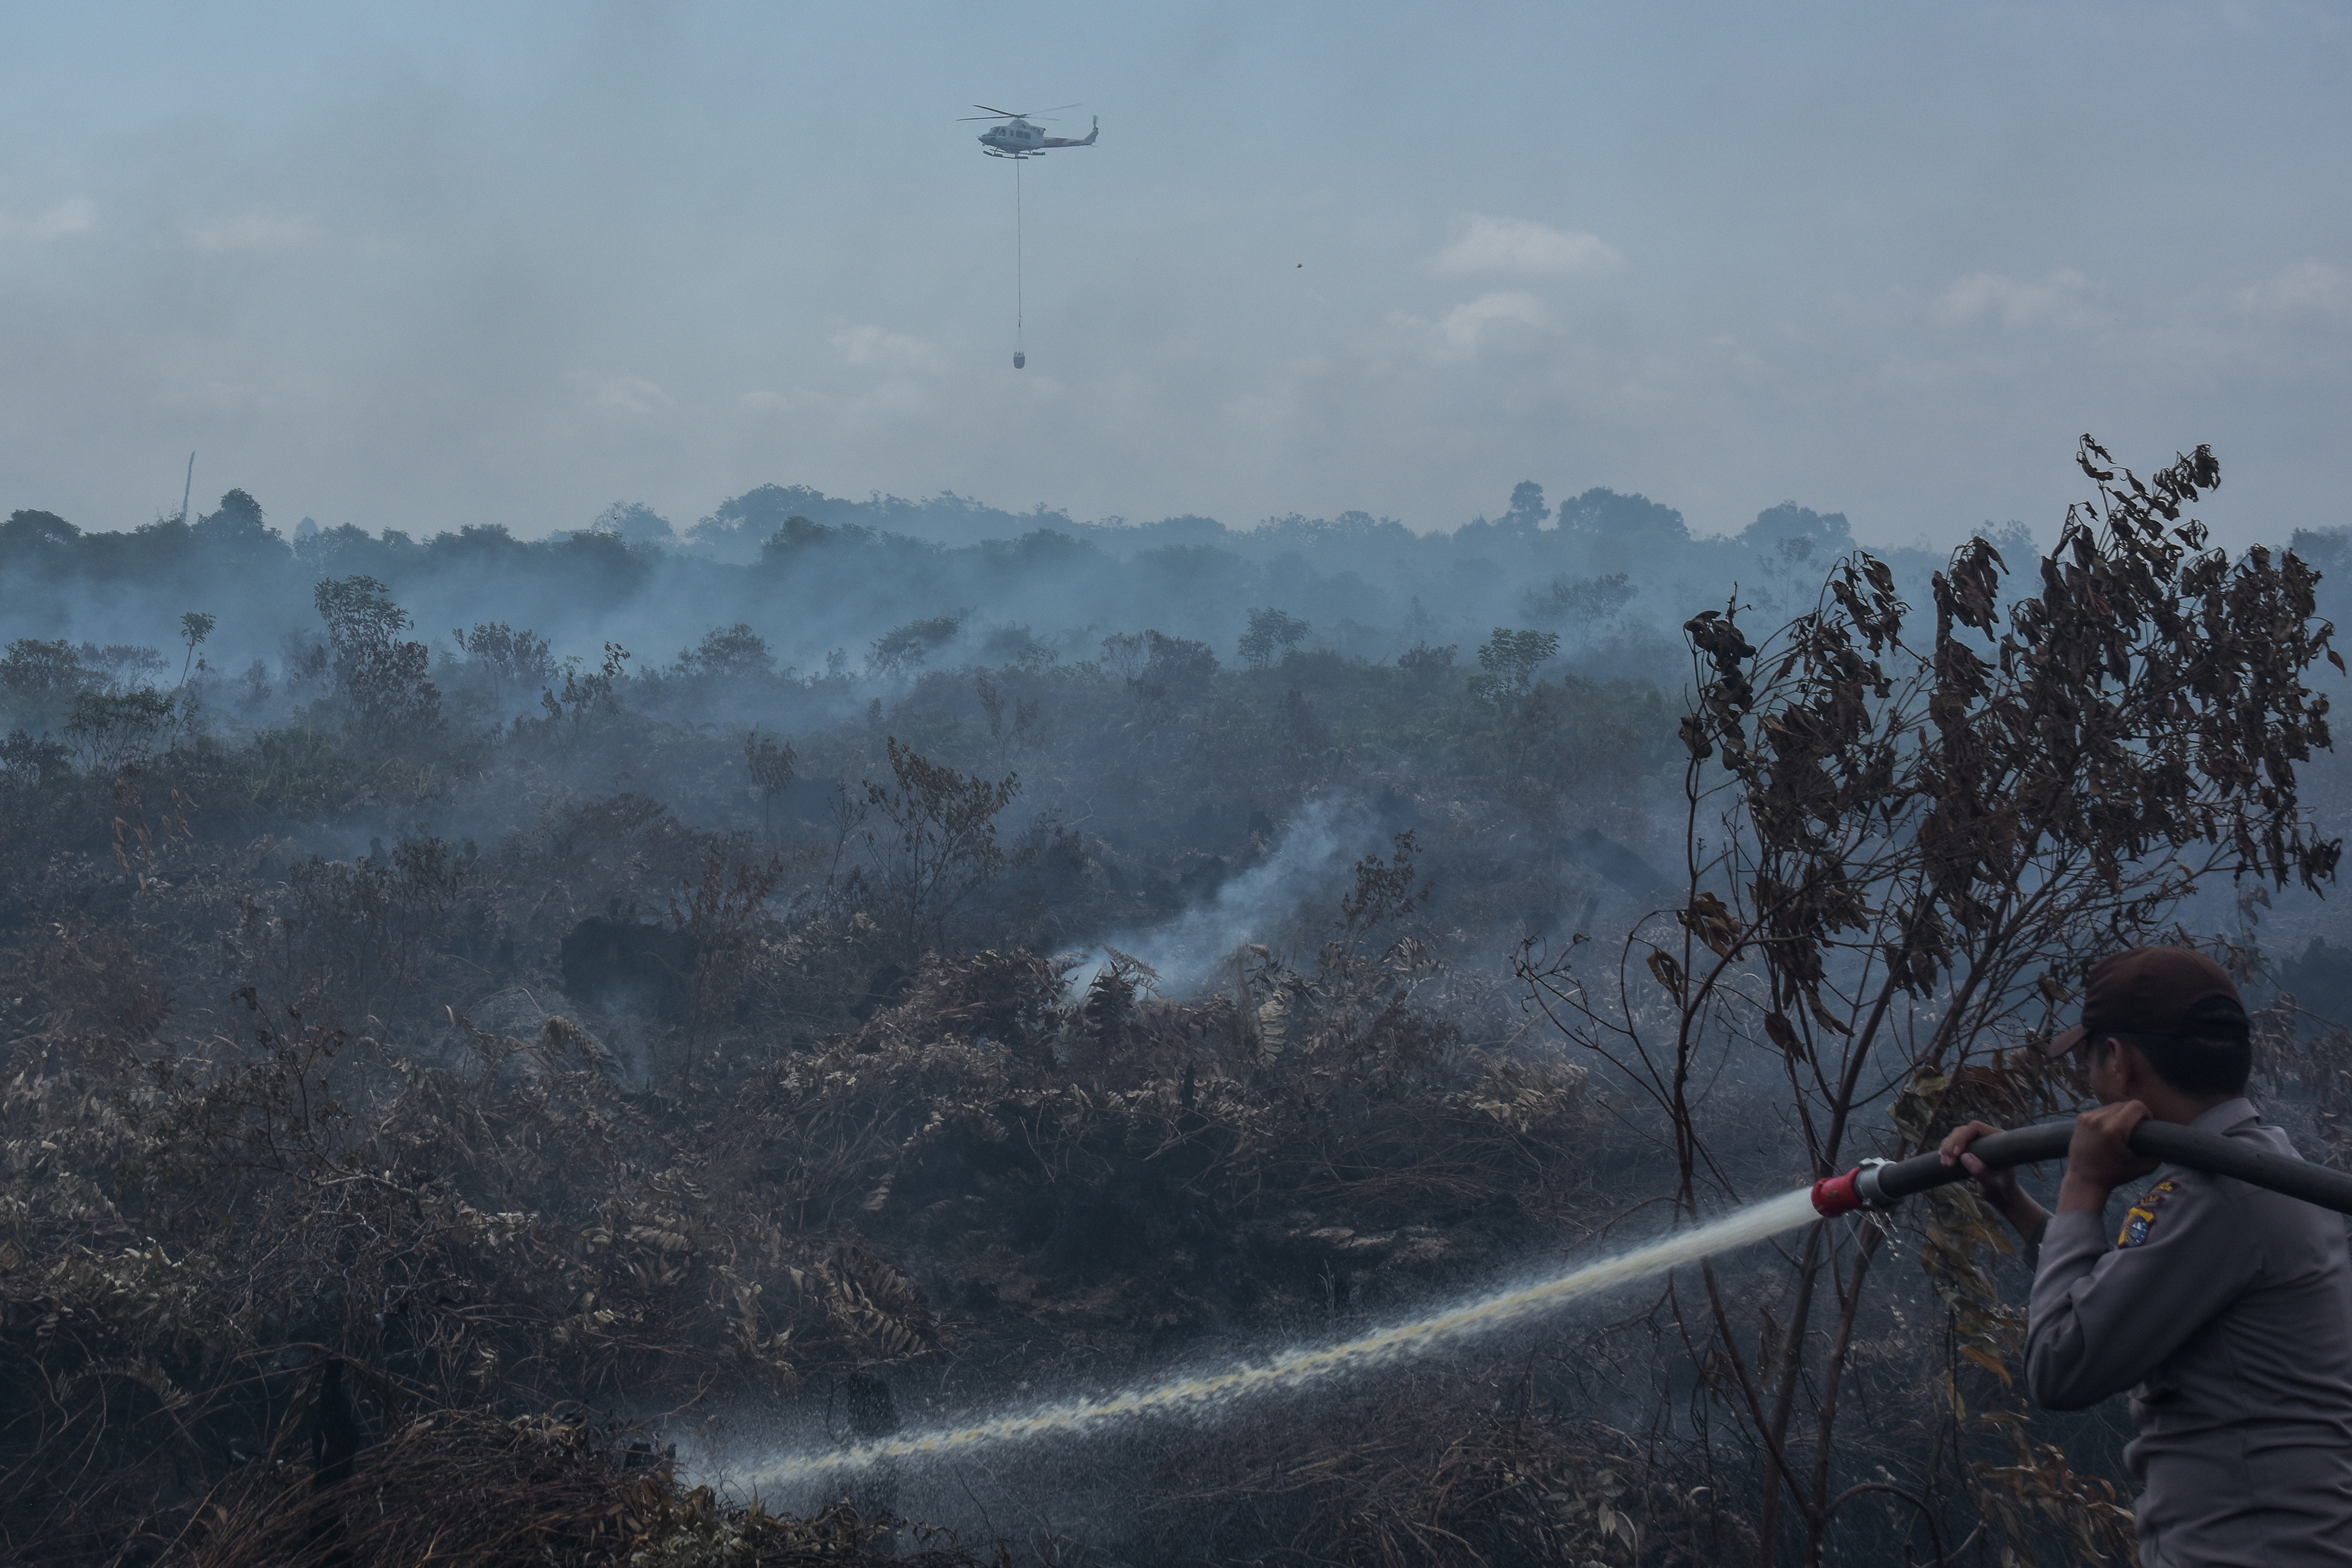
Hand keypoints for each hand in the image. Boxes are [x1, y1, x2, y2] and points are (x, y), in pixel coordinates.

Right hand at [1940, 1120, 2046, 1237]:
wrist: (2002, 1194)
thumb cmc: (2003, 1189)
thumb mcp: (1993, 1184)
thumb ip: (1982, 1172)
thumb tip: (1964, 1157)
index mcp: (1998, 1140)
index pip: (1976, 1128)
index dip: (1963, 1137)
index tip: (1956, 1154)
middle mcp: (1987, 1137)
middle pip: (1963, 1131)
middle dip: (1952, 1145)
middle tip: (1948, 1163)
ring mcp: (1977, 1142)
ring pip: (1956, 1136)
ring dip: (1947, 1148)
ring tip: (1945, 1164)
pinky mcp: (1969, 1149)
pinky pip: (1953, 1143)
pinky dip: (1946, 1150)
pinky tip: (1942, 1159)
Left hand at [2058, 1100, 2159, 1213]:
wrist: (2084, 1179)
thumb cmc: (2115, 1175)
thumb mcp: (2142, 1167)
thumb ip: (2158, 1154)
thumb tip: (2169, 1144)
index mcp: (2114, 1129)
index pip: (2137, 1106)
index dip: (2147, 1113)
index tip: (2147, 1125)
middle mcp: (2099, 1119)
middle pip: (2125, 1105)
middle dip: (2134, 1114)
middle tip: (2137, 1129)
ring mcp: (2087, 1117)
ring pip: (2112, 1106)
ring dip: (2121, 1114)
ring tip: (2123, 1129)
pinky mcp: (2080, 1118)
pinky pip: (2100, 1111)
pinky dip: (2108, 1117)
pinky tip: (2110, 1129)